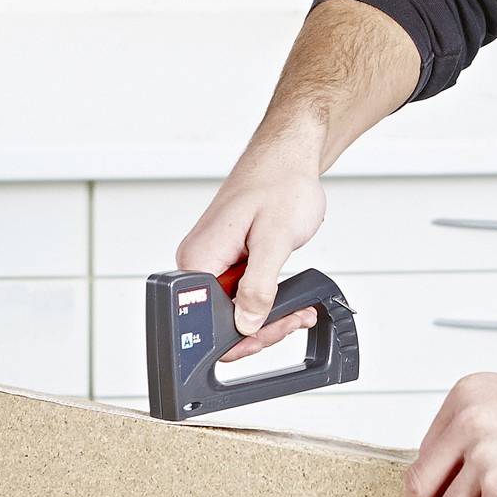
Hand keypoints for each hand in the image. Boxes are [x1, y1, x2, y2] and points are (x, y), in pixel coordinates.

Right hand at [175, 150, 327, 361]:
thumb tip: (246, 324)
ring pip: (234, 311)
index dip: (239, 337)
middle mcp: (198, 263)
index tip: (271, 331)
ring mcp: (212, 263)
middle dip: (260, 328)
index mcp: (198, 260)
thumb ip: (259, 287)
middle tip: (293, 318)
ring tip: (298, 308)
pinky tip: (290, 299)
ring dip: (268, 316)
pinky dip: (267, 301)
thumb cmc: (280, 184)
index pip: (204, 322)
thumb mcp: (274, 240)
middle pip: (219, 322)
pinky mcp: (227, 261)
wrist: (287, 159)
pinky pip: (241, 294)